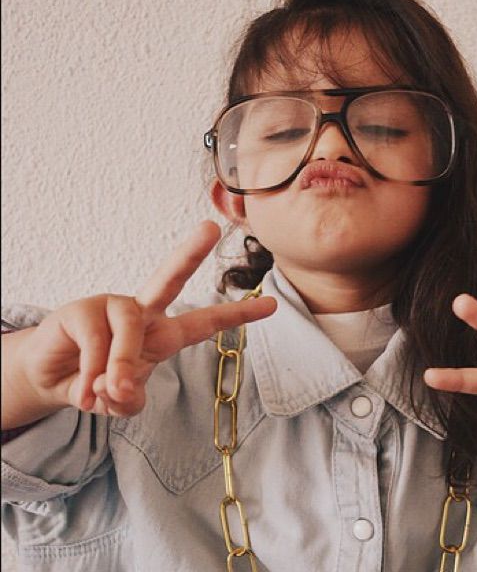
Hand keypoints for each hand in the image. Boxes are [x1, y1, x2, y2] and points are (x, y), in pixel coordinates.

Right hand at [19, 221, 276, 417]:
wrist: (52, 379)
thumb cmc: (96, 381)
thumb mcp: (121, 400)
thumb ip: (129, 398)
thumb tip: (119, 385)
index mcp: (163, 333)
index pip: (205, 322)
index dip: (238, 315)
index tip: (273, 305)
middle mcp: (141, 312)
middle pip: (170, 277)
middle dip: (190, 253)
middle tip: (209, 228)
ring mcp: (111, 306)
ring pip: (130, 330)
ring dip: (119, 367)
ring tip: (101, 393)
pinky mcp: (81, 310)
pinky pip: (97, 342)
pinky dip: (91, 374)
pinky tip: (83, 386)